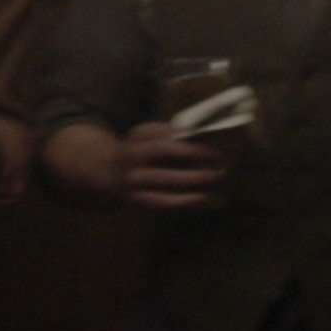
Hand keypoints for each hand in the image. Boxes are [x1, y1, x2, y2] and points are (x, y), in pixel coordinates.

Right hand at [114, 122, 232, 210]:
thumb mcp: (156, 140)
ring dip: (191, 178)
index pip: (166, 131)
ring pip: (162, 177)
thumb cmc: (148, 155)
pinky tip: (202, 198)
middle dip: (192, 152)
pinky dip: (183, 200)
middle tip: (218, 156)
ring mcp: (132, 177)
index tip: (215, 138)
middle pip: (162, 150)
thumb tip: (214, 141)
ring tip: (214, 177)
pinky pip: (161, 200)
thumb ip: (178, 139)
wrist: (112, 174)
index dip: (191, 134)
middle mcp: (133, 154)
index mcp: (141, 134)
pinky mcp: (136, 199)